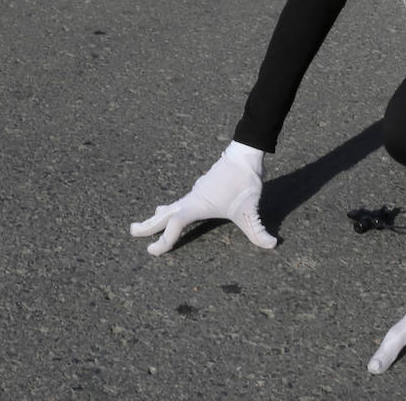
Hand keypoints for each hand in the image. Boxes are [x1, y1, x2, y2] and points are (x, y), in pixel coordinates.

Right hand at [130, 141, 275, 255]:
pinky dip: (170, 209)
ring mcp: (195, 192)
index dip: (163, 240)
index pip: (174, 226)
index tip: (153, 252)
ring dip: (157, 216)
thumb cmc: (245, 181)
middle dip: (148, 225)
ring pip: (171, 206)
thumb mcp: (251, 209)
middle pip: (164, 214)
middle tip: (132, 232)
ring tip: (146, 223)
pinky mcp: (201, 188)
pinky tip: (171, 210)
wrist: (245, 153)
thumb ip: (259, 230)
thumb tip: (273, 245)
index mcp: (197, 205)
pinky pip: (180, 201)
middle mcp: (192, 198)